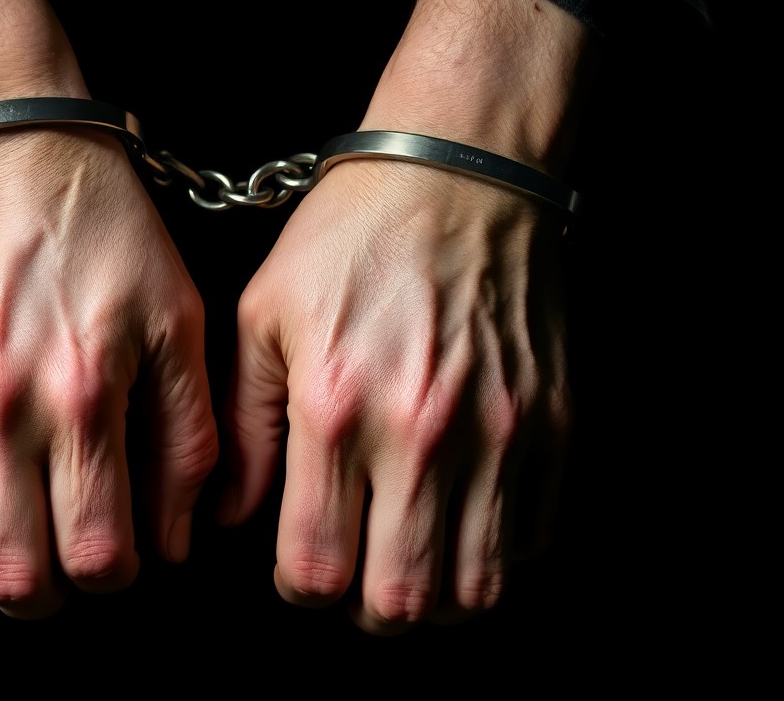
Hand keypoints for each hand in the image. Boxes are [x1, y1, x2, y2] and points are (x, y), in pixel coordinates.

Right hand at [0, 0, 218, 617]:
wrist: (0, 152)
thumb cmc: (102, 233)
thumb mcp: (176, 320)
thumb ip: (186, 441)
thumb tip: (176, 543)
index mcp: (81, 394)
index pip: (96, 556)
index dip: (116, 577)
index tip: (121, 552)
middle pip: (8, 578)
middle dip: (47, 594)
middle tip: (61, 564)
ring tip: (1, 546)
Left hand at [218, 0, 586, 633]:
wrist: (461, 174)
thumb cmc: (351, 237)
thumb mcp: (265, 314)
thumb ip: (243, 425)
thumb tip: (229, 517)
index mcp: (337, 408)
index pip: (316, 569)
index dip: (301, 589)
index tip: (302, 564)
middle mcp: (421, 433)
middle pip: (401, 602)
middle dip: (368, 608)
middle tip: (358, 572)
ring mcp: (499, 433)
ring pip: (476, 588)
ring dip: (436, 594)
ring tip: (412, 556)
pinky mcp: (554, 424)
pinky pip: (533, 538)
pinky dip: (496, 550)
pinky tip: (464, 516)